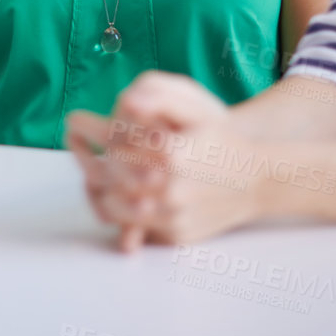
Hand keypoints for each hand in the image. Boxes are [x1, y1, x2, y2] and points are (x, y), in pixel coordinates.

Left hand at [65, 72, 264, 249]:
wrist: (257, 181)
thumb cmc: (221, 141)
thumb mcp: (197, 110)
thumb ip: (160, 99)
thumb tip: (126, 100)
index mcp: (169, 153)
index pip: (110, 144)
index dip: (91, 132)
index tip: (78, 123)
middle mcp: (169, 190)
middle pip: (106, 177)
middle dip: (92, 160)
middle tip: (85, 148)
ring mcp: (172, 217)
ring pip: (113, 208)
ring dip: (103, 189)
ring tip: (103, 173)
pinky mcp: (175, 236)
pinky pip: (134, 227)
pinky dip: (123, 211)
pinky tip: (126, 192)